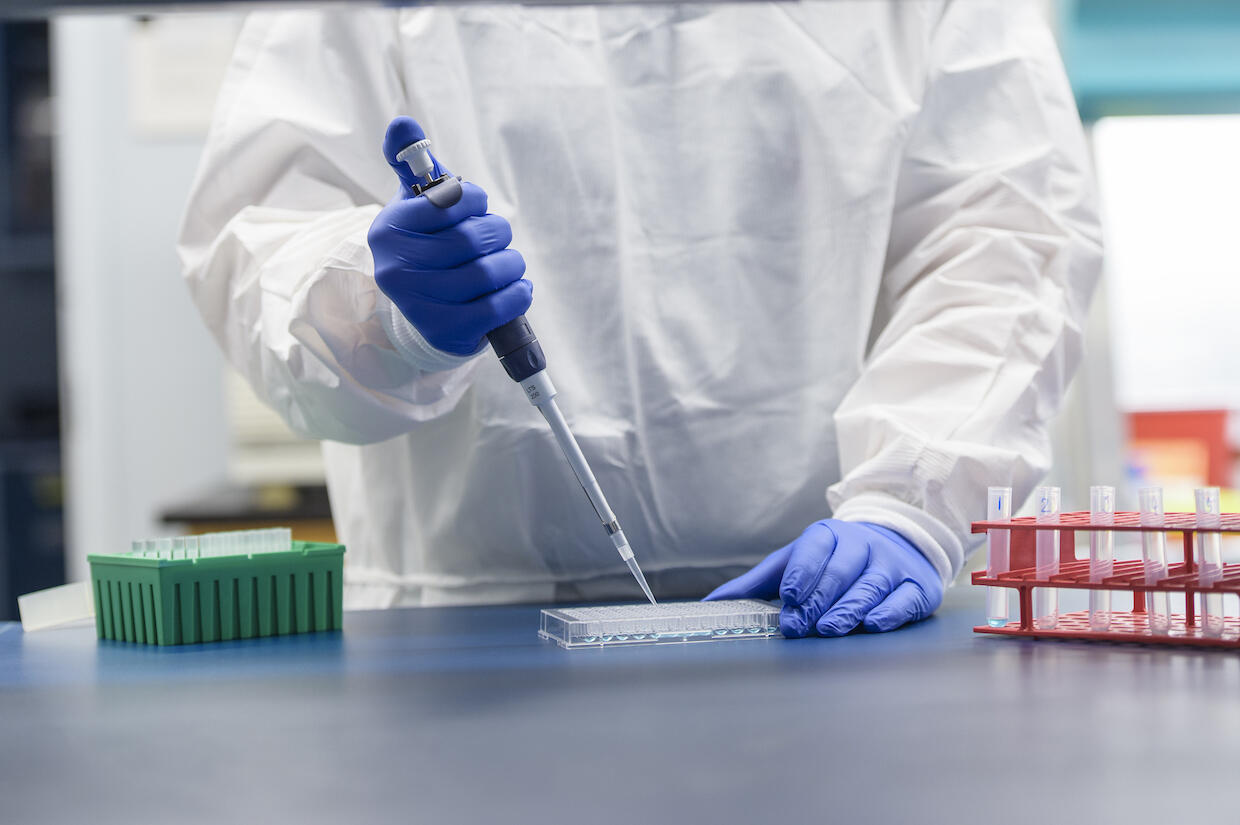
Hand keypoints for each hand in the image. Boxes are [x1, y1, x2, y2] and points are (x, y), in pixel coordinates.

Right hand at [369, 117, 530, 355]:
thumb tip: (402, 125)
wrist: (425, 311)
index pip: (451, 200)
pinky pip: (498, 308)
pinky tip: (515, 289)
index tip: (477, 209)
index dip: (477, 202)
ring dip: (511, 265)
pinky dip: (518, 294)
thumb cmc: (429, 246)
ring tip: (507, 265)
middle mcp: (395, 267)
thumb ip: (413, 163)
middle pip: (473, 238)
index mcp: (389, 228)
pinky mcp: (444, 332)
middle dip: (497, 234)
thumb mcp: (417, 205)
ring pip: (488, 273)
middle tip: (497, 239)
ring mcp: (418, 304)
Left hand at [704, 520, 942, 636]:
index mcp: (829, 535)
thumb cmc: (834, 562)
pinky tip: (872, 624)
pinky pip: (904, 599)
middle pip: (840, 572)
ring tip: (829, 628)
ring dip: (848, 609)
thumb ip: (756, 584)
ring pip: (870, 586)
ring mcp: (891, 565)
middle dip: (818, 600)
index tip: (788, 597)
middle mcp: (863, 546)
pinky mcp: (917, 587)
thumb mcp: (794, 564)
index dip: (801, 573)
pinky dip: (889, 612)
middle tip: (800, 625)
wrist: (897, 547)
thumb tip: (711, 604)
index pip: (814, 550)